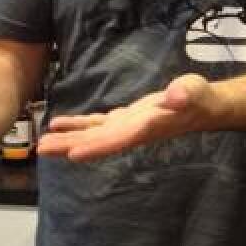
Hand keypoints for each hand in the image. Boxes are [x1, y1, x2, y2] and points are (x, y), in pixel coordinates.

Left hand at [36, 73, 216, 161]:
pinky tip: (58, 125)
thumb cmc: (200, 99)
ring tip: (42, 143)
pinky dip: (78, 125)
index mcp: (146, 128)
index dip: (95, 146)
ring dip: (68, 138)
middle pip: (96, 142)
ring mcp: (126, 127)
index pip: (117, 140)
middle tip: (41, 149)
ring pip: (92, 135)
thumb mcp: (193, 91)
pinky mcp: (125, 119)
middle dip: (70, 146)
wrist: (203, 107)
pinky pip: (96, 124)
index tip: (73, 153)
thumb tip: (175, 96)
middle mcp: (131, 132)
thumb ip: (184, 94)